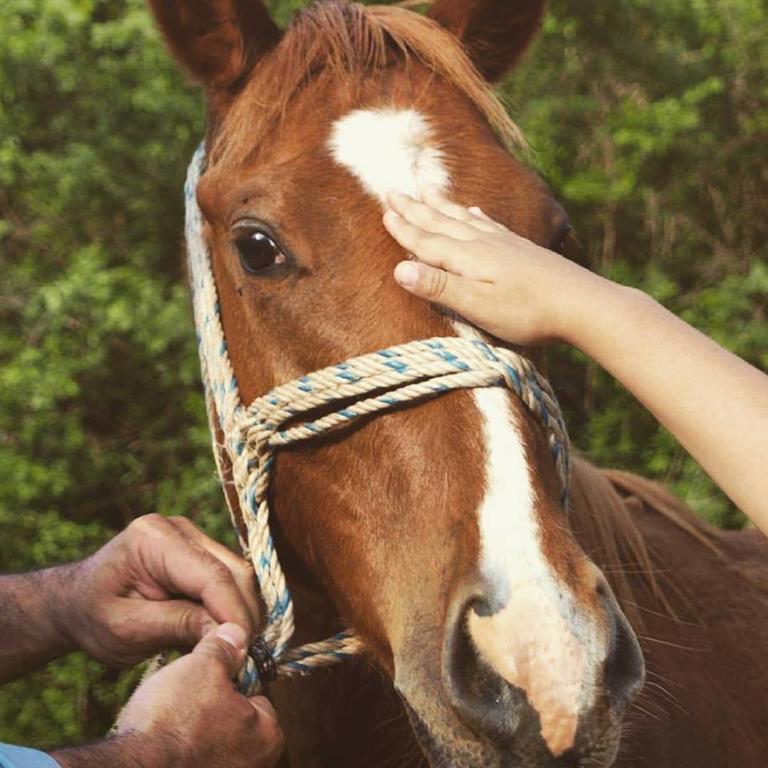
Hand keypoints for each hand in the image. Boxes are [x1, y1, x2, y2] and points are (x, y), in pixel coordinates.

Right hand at [52, 624, 283, 767]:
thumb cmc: (173, 722)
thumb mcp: (202, 668)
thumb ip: (225, 648)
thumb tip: (237, 634)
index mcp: (268, 736)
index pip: (256, 695)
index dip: (230, 682)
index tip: (206, 680)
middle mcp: (255, 766)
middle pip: (236, 721)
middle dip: (214, 710)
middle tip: (185, 701)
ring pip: (213, 743)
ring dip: (196, 734)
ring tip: (170, 722)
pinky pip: (195, 762)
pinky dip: (183, 755)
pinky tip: (163, 745)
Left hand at [53, 514, 261, 666]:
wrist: (77, 603)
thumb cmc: (93, 618)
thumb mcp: (128, 630)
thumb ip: (178, 626)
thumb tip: (231, 634)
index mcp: (152, 539)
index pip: (210, 575)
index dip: (233, 612)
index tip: (243, 649)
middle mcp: (178, 529)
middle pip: (231, 570)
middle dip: (243, 614)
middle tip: (245, 656)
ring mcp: (192, 536)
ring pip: (237, 573)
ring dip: (242, 611)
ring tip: (237, 648)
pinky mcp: (200, 549)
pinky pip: (229, 577)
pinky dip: (233, 605)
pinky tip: (227, 633)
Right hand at [382, 188, 605, 345]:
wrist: (580, 303)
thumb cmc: (526, 312)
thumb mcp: (476, 305)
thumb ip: (438, 287)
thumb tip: (398, 269)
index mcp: (467, 258)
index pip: (426, 242)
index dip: (404, 229)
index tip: (384, 212)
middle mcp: (482, 243)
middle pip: (441, 222)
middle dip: (415, 209)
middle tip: (393, 191)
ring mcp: (503, 243)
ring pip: (463, 217)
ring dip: (441, 205)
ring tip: (427, 191)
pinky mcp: (519, 248)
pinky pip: (488, 223)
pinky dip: (474, 214)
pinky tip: (474, 210)